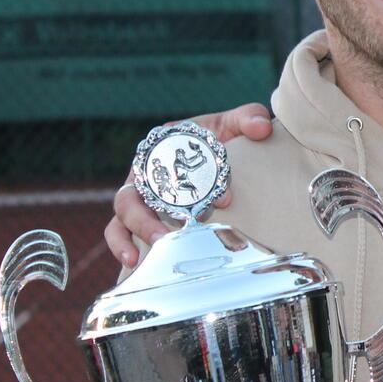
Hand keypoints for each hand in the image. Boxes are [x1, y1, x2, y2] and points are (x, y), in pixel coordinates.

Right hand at [104, 103, 272, 266]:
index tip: (222, 199)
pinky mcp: (142, 218)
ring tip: (139, 258)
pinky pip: (120, 233)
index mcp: (159, 148)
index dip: (182, 180)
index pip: (160, 162)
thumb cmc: (217, 139)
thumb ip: (248, 118)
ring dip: (127, 237)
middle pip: (129, 196)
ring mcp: (141, 198)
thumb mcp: (232, 125)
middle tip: (164, 237)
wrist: (221, 156)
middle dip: (142, 219)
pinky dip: (121, 247)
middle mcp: (144, 174)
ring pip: (121, 217)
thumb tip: (262, 127)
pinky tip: (133, 263)